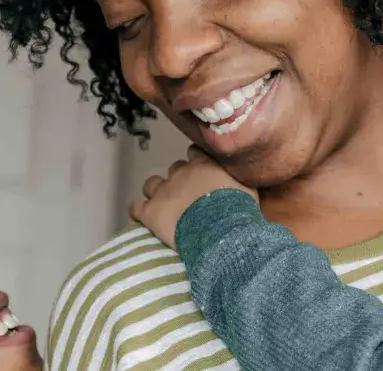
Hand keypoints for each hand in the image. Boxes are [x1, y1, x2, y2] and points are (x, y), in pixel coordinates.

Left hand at [130, 146, 254, 248]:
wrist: (221, 230)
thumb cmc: (238, 209)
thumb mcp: (246, 188)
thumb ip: (236, 179)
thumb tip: (238, 178)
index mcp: (205, 164)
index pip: (195, 153)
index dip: (197, 163)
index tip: (201, 173)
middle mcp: (182, 172)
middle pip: (175, 169)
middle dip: (179, 180)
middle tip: (188, 197)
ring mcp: (163, 191)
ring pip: (152, 183)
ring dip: (156, 191)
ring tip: (163, 205)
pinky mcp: (150, 211)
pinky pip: (135, 207)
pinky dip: (138, 210)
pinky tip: (142, 217)